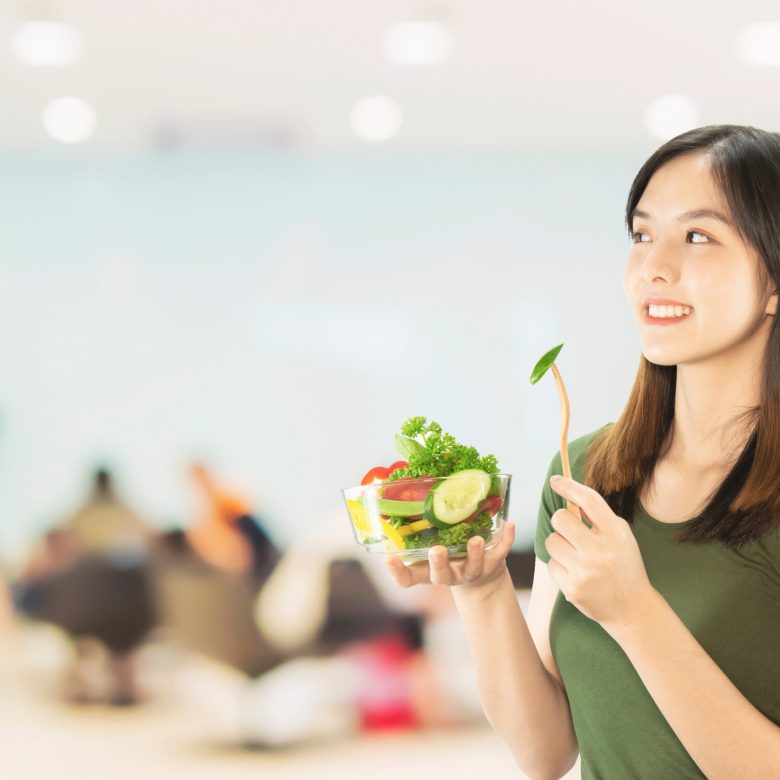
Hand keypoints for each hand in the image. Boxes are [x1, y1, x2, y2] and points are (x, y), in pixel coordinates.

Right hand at [384, 522, 515, 591]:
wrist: (480, 577)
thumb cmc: (448, 553)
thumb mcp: (429, 543)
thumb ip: (417, 525)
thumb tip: (401, 485)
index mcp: (428, 570)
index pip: (407, 578)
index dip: (397, 572)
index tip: (389, 559)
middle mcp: (449, 574)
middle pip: (441, 575)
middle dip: (439, 564)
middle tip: (437, 550)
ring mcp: (471, 571)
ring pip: (473, 568)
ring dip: (474, 554)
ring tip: (476, 539)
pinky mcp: (492, 563)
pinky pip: (500, 551)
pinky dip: (506, 539)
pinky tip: (508, 524)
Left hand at [546, 475, 655, 632]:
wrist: (632, 608)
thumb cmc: (624, 565)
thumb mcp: (620, 537)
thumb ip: (599, 517)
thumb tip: (570, 495)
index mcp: (616, 533)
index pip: (588, 500)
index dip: (569, 486)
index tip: (555, 481)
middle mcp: (600, 551)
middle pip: (560, 518)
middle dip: (561, 521)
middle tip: (570, 530)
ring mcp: (585, 571)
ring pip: (552, 541)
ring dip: (559, 545)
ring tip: (575, 555)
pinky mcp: (572, 588)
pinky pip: (551, 564)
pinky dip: (559, 566)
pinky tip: (575, 573)